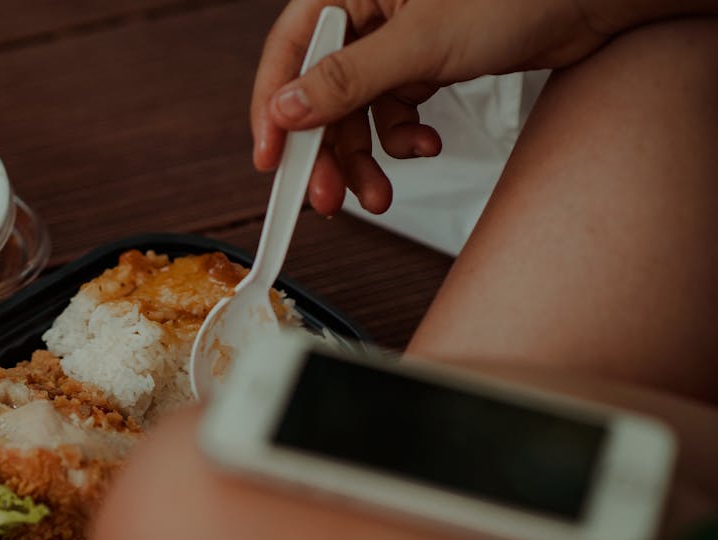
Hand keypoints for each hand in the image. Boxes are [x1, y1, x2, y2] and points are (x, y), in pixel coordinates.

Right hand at [252, 0, 633, 215]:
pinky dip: (403, 141)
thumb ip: (349, 78)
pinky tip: (424, 147)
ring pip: (356, 113)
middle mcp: (367, 11)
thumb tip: (288, 109)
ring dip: (365, 159)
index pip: (289, 52)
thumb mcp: (423, 41)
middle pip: (319, 93)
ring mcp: (394, 41)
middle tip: (326, 196)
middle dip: (326, 151)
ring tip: (379, 193)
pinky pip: (391, 114)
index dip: (273, 108)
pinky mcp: (421, 65)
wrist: (593, 2)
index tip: (272, 158)